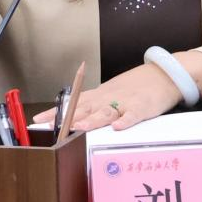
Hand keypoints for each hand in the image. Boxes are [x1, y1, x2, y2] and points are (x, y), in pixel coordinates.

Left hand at [32, 62, 181, 132]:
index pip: (73, 103)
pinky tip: (119, 127)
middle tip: (55, 127)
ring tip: (81, 127)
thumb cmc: (135, 87)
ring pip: (106, 112)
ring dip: (93, 120)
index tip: (39, 120)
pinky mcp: (142, 107)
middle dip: (69, 118)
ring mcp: (125, 102)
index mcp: (100, 95)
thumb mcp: (111, 91)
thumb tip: (72, 117)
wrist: (163, 74)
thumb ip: (93, 104)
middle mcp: (109, 98)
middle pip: (86, 108)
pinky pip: (133, 114)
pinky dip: (126, 120)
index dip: (56, 112)